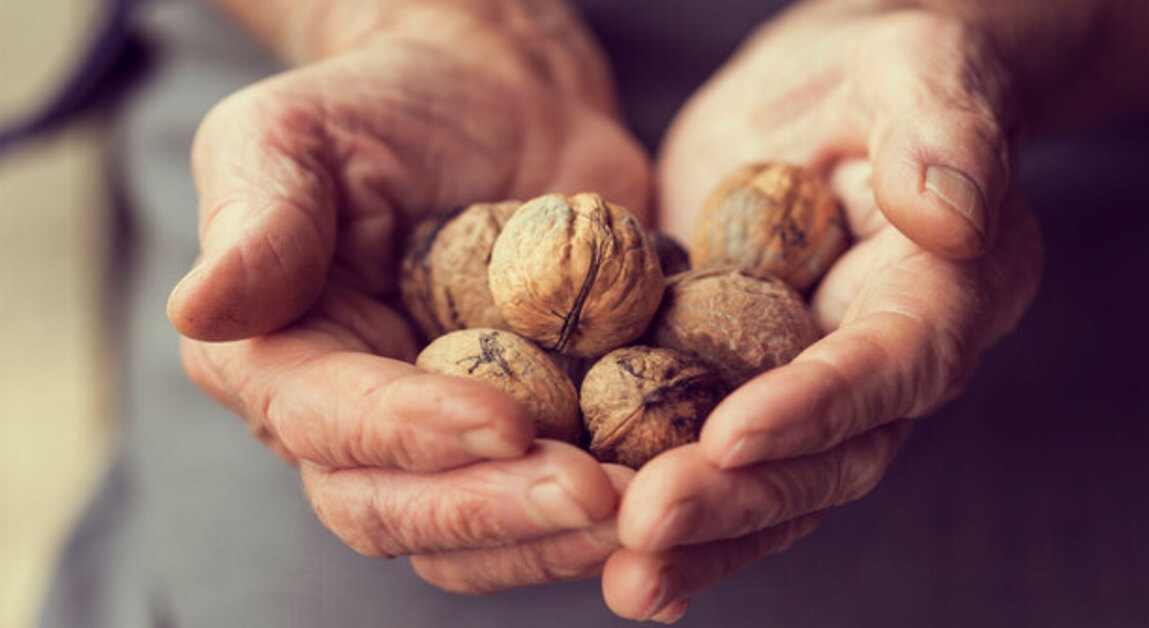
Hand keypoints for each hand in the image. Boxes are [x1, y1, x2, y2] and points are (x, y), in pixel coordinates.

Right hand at [168, 4, 650, 593]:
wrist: (497, 104)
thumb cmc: (384, 107)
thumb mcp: (297, 134)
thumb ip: (257, 219)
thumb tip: (200, 309)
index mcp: (280, 361)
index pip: (328, 425)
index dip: (409, 435)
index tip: (505, 422)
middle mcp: (352, 426)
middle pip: (400, 511)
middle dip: (494, 511)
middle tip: (593, 497)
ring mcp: (444, 443)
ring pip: (481, 534)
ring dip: (557, 537)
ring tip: (644, 510)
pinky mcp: (530, 437)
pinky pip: (556, 501)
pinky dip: (611, 510)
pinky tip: (678, 492)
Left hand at [601, 4, 1042, 620]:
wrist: (826, 98)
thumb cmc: (887, 67)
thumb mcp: (919, 70)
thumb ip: (942, 134)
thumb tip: (949, 214)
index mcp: (945, 293)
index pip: (891, 364)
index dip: (819, 404)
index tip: (732, 432)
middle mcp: (884, 362)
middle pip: (827, 456)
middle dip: (739, 497)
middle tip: (646, 531)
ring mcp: (809, 383)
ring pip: (769, 482)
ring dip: (701, 537)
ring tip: (624, 577)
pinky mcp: (740, 380)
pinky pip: (711, 455)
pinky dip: (673, 506)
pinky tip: (606, 548)